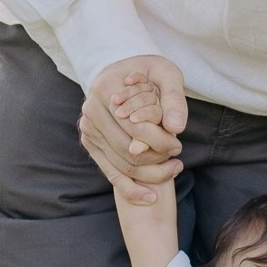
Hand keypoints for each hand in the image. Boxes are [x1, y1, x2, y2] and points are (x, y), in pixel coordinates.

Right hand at [81, 55, 187, 186]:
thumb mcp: (166, 73)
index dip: (161, 141)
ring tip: (173, 169)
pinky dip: (130, 189)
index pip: (136, 128)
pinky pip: (110, 172)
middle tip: (178, 160)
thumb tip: (177, 127)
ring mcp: (88, 129)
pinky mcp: (90, 143)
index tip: (179, 145)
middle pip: (128, 150)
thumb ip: (174, 98)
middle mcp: (91, 112)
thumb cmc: (148, 71)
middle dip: (157, 160)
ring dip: (150, 175)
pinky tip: (150, 197)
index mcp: (106, 91)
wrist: (121, 69)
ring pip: (122, 165)